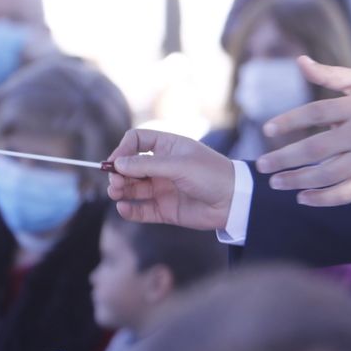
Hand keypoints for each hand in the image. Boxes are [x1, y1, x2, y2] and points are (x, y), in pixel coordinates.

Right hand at [106, 129, 235, 229]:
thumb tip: (117, 163)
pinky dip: (130, 210)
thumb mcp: (179, 165)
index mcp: (169, 147)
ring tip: (116, 193)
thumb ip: (147, 165)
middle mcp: (163, 166)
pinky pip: (141, 210)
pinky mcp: (165, 209)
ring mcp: (163, 188)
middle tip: (115, 182)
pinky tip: (123, 208)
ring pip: (133, 188)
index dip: (123, 149)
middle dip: (119, 173)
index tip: (115, 162)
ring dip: (120, 190)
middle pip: (130, 166)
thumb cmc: (212, 175)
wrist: (235, 202)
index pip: (137, 141)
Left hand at [256, 58, 350, 206]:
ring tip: (276, 183)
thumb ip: (330, 74)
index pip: (316, 112)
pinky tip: (303, 198)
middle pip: (316, 149)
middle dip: (285, 159)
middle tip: (262, 165)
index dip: (290, 121)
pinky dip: (324, 199)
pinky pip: (348, 193)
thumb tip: (300, 61)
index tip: (268, 131)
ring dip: (298, 180)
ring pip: (328, 174)